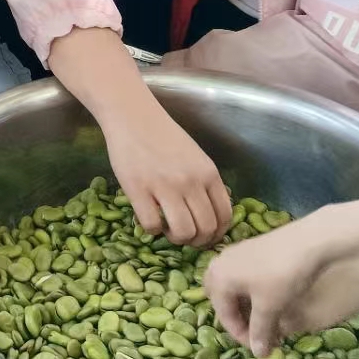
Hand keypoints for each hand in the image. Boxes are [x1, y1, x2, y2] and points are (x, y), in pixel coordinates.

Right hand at [103, 100, 231, 247]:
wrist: (133, 116)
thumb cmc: (163, 135)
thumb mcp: (195, 157)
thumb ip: (204, 182)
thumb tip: (208, 213)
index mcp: (208, 174)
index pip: (225, 217)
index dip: (216, 234)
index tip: (205, 236)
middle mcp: (191, 182)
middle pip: (206, 229)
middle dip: (196, 241)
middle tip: (184, 236)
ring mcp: (165, 187)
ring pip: (183, 232)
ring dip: (176, 238)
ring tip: (166, 229)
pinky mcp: (138, 189)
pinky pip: (152, 225)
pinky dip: (152, 229)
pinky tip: (148, 217)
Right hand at [205, 214, 342, 354]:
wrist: (308, 242)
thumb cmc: (282, 276)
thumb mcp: (270, 307)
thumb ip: (260, 331)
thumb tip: (258, 355)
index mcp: (219, 279)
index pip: (224, 315)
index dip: (242, 336)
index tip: (261, 349)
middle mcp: (219, 265)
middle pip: (222, 300)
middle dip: (238, 319)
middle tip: (257, 333)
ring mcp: (234, 255)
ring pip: (232, 288)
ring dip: (245, 306)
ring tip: (265, 318)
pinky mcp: (249, 250)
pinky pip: (241, 277)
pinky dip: (251, 293)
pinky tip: (269, 299)